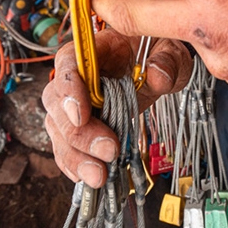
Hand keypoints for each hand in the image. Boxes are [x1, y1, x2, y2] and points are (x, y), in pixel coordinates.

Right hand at [43, 29, 191, 185]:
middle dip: (79, 133)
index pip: (68, 62)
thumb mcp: (170, 49)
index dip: (69, 89)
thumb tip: (157, 77)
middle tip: (108, 150)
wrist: (158, 61)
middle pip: (58, 102)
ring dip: (75, 156)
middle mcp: (77, 75)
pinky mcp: (83, 124)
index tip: (81, 115)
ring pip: (59, 129)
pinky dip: (75, 163)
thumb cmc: (158, 49)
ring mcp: (76, 102)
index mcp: (94, 49)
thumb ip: (165, 61)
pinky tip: (88, 178)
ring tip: (99, 176)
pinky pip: (68, 145)